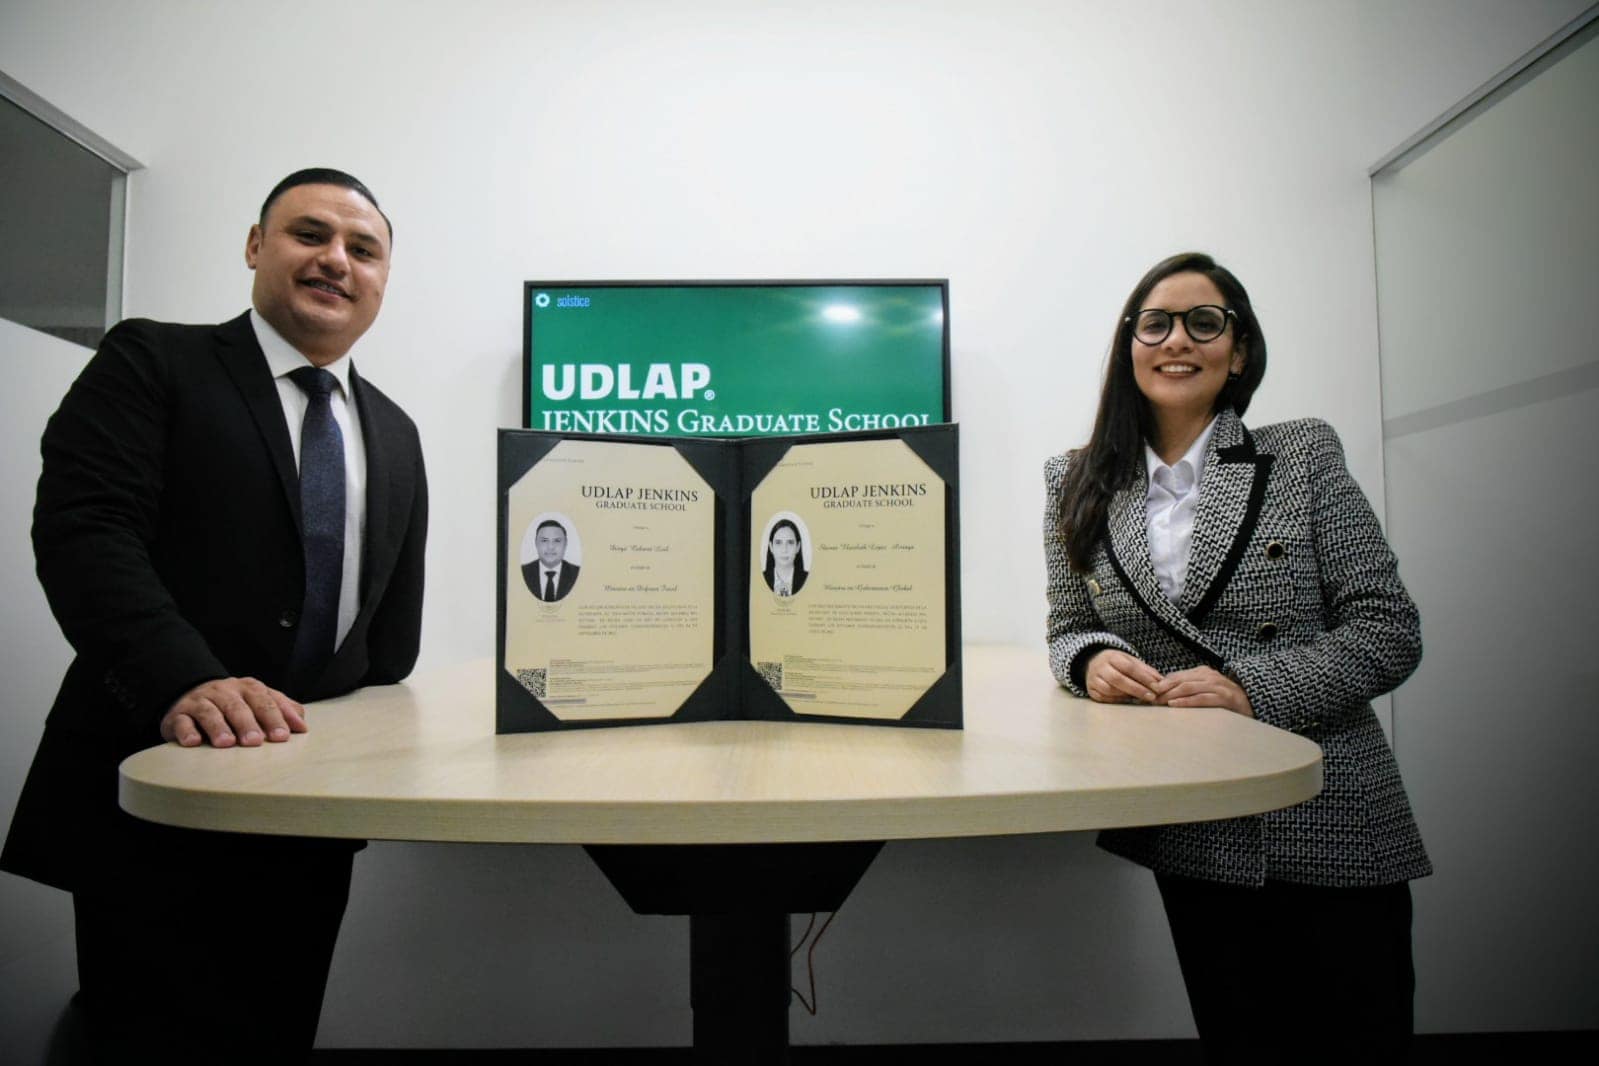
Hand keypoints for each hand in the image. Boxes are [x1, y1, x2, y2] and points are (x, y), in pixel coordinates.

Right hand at [159, 677, 307, 747]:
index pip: (265, 701)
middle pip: (238, 706)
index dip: (275, 718)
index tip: (283, 736)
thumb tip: (302, 725)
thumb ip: (281, 709)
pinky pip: (182, 721)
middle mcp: (224, 691)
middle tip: (256, 741)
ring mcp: (200, 701)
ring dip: (218, 727)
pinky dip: (186, 731)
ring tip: (227, 743)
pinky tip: (192, 742)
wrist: (192, 695)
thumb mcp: (258, 701)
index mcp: (248, 688)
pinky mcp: (178, 715)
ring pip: (210, 712)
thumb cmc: (234, 704)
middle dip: (248, 724)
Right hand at [1084, 649, 1162, 703]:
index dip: (1144, 678)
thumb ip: (1145, 670)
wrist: (1092, 663)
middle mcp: (1100, 667)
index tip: (1156, 687)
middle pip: (1118, 679)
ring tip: (1139, 698)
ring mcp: (1093, 679)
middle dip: (1137, 689)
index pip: (1129, 667)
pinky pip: (1104, 698)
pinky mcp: (1090, 690)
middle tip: (1151, 697)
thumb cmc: (1116, 663)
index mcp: (1112, 657)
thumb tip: (1160, 681)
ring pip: (1109, 690)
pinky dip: (1116, 700)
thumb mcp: (1130, 661)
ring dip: (1126, 695)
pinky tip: (1126, 700)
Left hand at [1153, 666, 1253, 716]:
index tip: (1146, 691)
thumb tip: (1163, 693)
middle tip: (1147, 697)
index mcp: (1202, 672)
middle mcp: (1209, 676)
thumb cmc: (1224, 701)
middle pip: (1179, 681)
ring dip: (1170, 695)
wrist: (1251, 705)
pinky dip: (1186, 701)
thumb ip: (1188, 689)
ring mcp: (1217, 686)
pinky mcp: (1224, 698)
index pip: (1176, 676)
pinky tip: (1174, 705)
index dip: (1160, 684)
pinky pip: (1201, 698)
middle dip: (1162, 689)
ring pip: (1188, 688)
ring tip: (1157, 701)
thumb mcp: (1205, 690)